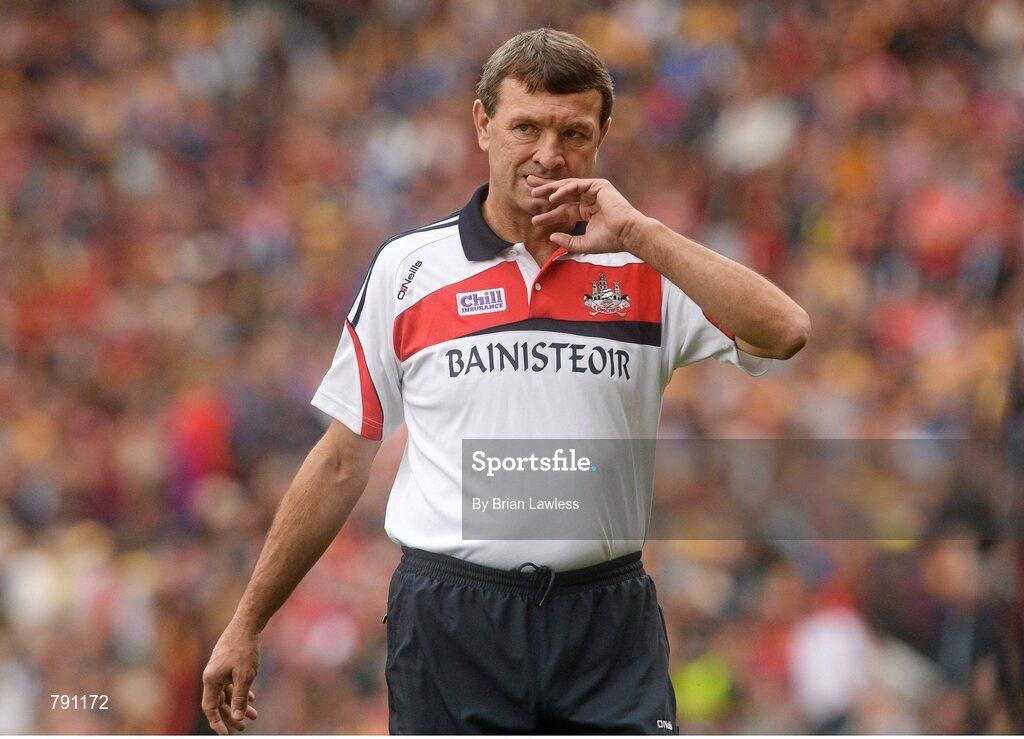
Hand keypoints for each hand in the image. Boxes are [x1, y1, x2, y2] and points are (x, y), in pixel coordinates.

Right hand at [202, 621, 260, 734]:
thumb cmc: (244, 649)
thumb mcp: (245, 676)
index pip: (210, 707)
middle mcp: (211, 676)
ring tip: (253, 714)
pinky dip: (240, 692)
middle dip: (232, 715)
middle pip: (219, 702)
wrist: (247, 624)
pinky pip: (231, 684)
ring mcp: (219, 670)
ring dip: (239, 704)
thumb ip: (240, 698)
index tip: (226, 734)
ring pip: (227, 693)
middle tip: (244, 726)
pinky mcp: (226, 664)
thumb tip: (236, 718)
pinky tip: (252, 698)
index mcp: (211, 680)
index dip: (217, 722)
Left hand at [528, 176, 648, 254]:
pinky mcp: (599, 186)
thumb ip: (567, 241)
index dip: (548, 215)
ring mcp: (594, 191)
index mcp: (586, 212)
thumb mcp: (583, 243)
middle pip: (562, 193)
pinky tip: (553, 197)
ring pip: (567, 187)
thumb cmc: (610, 240)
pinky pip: (577, 185)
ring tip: (534, 192)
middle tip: (529, 188)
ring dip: (550, 188)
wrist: (627, 234)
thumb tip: (552, 236)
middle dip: (545, 190)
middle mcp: (588, 200)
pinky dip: (564, 190)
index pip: (563, 211)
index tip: (533, 220)